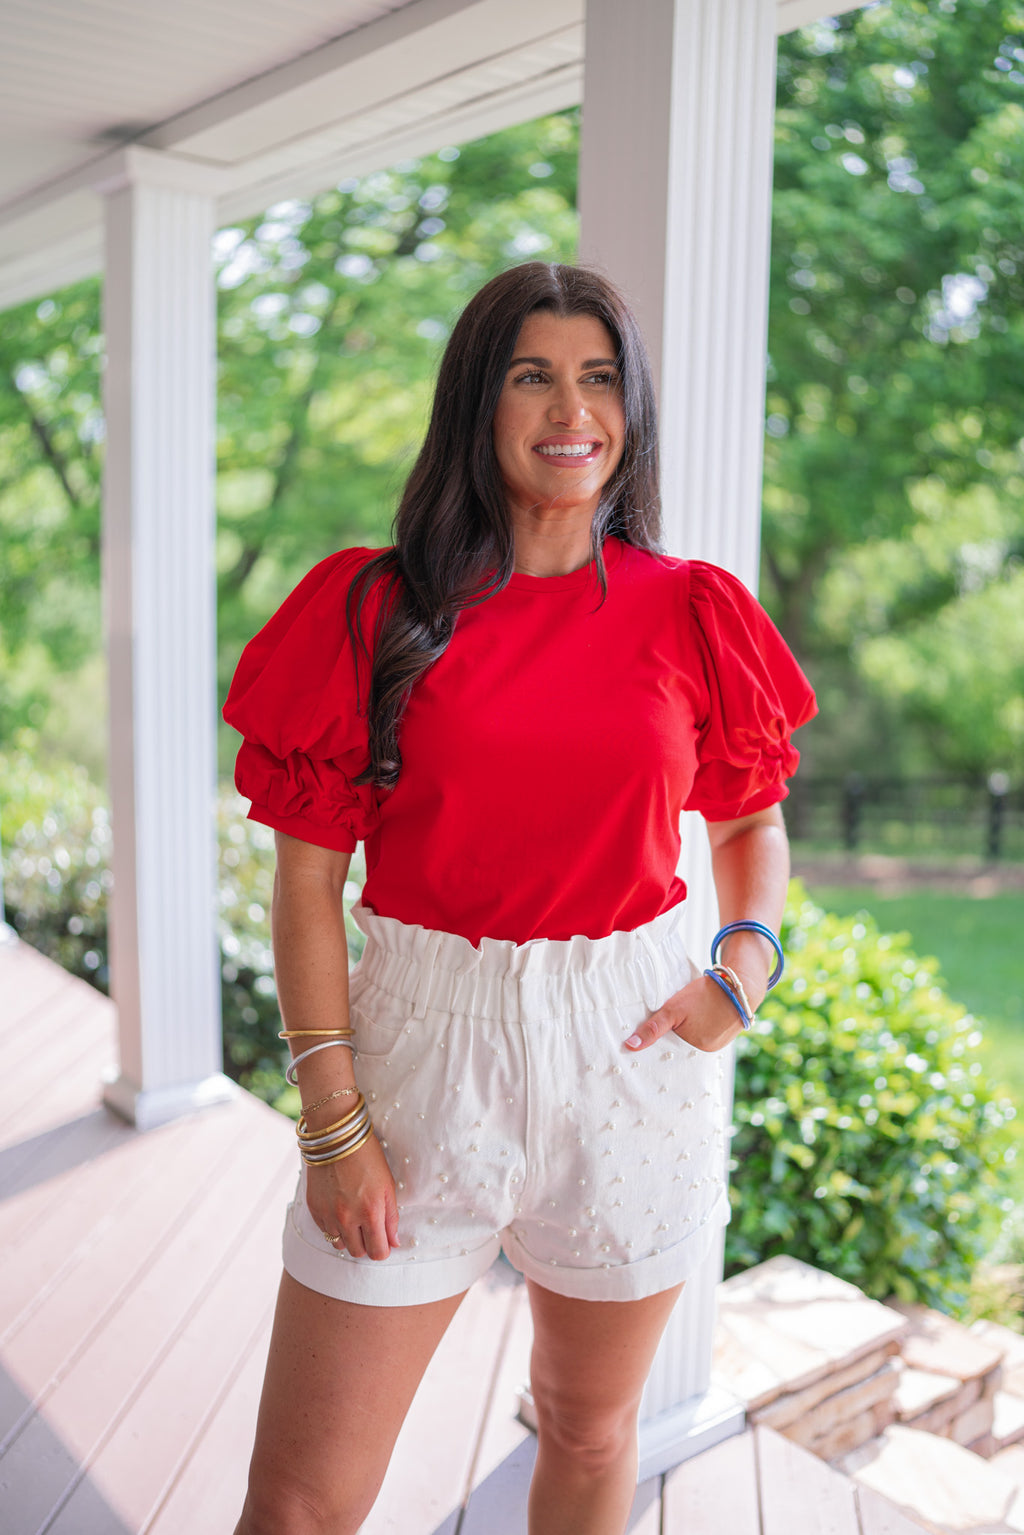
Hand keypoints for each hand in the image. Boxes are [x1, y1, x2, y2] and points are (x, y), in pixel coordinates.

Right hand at [305, 1132, 399, 1260]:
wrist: (337, 1138)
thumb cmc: (367, 1158)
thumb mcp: (387, 1186)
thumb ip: (391, 1218)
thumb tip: (394, 1243)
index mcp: (371, 1212)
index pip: (378, 1252)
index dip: (383, 1249)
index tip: (384, 1241)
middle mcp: (347, 1219)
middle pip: (358, 1252)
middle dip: (366, 1244)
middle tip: (369, 1227)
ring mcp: (328, 1215)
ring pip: (340, 1245)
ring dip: (349, 1237)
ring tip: (354, 1217)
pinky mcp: (314, 1210)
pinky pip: (325, 1231)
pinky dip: (334, 1226)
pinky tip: (340, 1208)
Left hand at [623, 972, 751, 1054]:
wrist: (739, 985)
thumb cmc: (705, 995)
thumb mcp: (673, 1009)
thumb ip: (652, 1028)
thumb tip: (630, 1046)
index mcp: (696, 1048)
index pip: (669, 1050)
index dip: (658, 1042)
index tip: (646, 1037)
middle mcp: (707, 1051)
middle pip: (680, 1045)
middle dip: (671, 1036)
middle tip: (670, 1019)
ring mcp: (717, 1044)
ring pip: (691, 1039)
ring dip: (685, 1031)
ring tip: (686, 1016)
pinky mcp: (723, 1035)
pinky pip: (703, 1034)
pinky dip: (697, 1027)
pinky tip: (697, 1016)